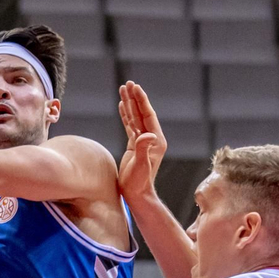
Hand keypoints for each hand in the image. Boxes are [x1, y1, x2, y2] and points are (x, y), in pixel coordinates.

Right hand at [117, 81, 167, 200]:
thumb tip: (148, 135)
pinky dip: (126, 115)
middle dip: (135, 98)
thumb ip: (143, 149)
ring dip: (129, 104)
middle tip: (128, 83)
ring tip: (123, 89)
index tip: (135, 88)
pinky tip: (123, 106)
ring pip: (135, 118)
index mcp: (156, 140)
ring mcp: (143, 141)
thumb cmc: (139, 183)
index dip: (141, 101)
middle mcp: (151, 138)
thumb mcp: (141, 165)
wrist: (136, 194)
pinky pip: (130, 126)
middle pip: (141, 113)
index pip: (148, 115)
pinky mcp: (134, 145)